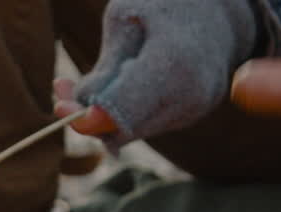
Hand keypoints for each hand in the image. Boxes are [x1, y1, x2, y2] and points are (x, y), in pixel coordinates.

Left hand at [53, 0, 258, 147]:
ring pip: (133, 130)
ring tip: (89, 82)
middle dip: (88, 115)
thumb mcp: (125, 20)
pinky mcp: (193, 114)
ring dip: (104, 114)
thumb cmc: (164, 4)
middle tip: (63, 90)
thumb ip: (105, 67)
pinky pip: (148, 123)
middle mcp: (191, 94)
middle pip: (124, 128)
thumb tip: (81, 108)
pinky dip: (126, 111)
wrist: (221, 8)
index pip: (121, 110)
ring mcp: (196, 108)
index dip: (84, 115)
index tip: (59, 105)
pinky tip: (119, 85)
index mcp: (175, 63)